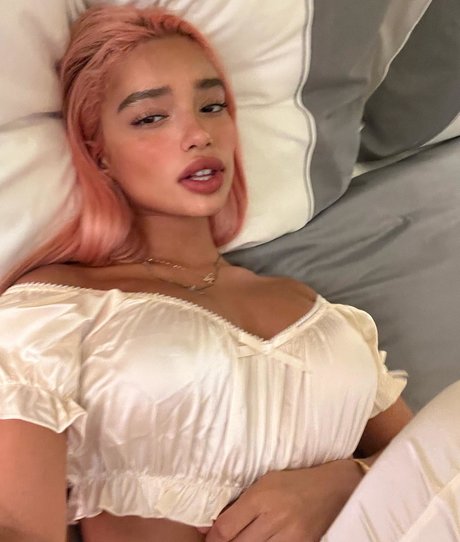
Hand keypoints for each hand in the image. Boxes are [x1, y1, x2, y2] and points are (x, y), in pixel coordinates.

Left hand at [200, 460, 362, 541]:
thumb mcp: (263, 483)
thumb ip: (238, 504)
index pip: (225, 529)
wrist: (332, 489)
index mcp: (261, 497)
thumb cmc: (293, 482)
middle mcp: (274, 518)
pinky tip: (263, 541)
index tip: (208, 538)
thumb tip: (210, 525)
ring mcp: (290, 535)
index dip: (212, 538)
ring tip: (245, 538)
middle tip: (226, 540)